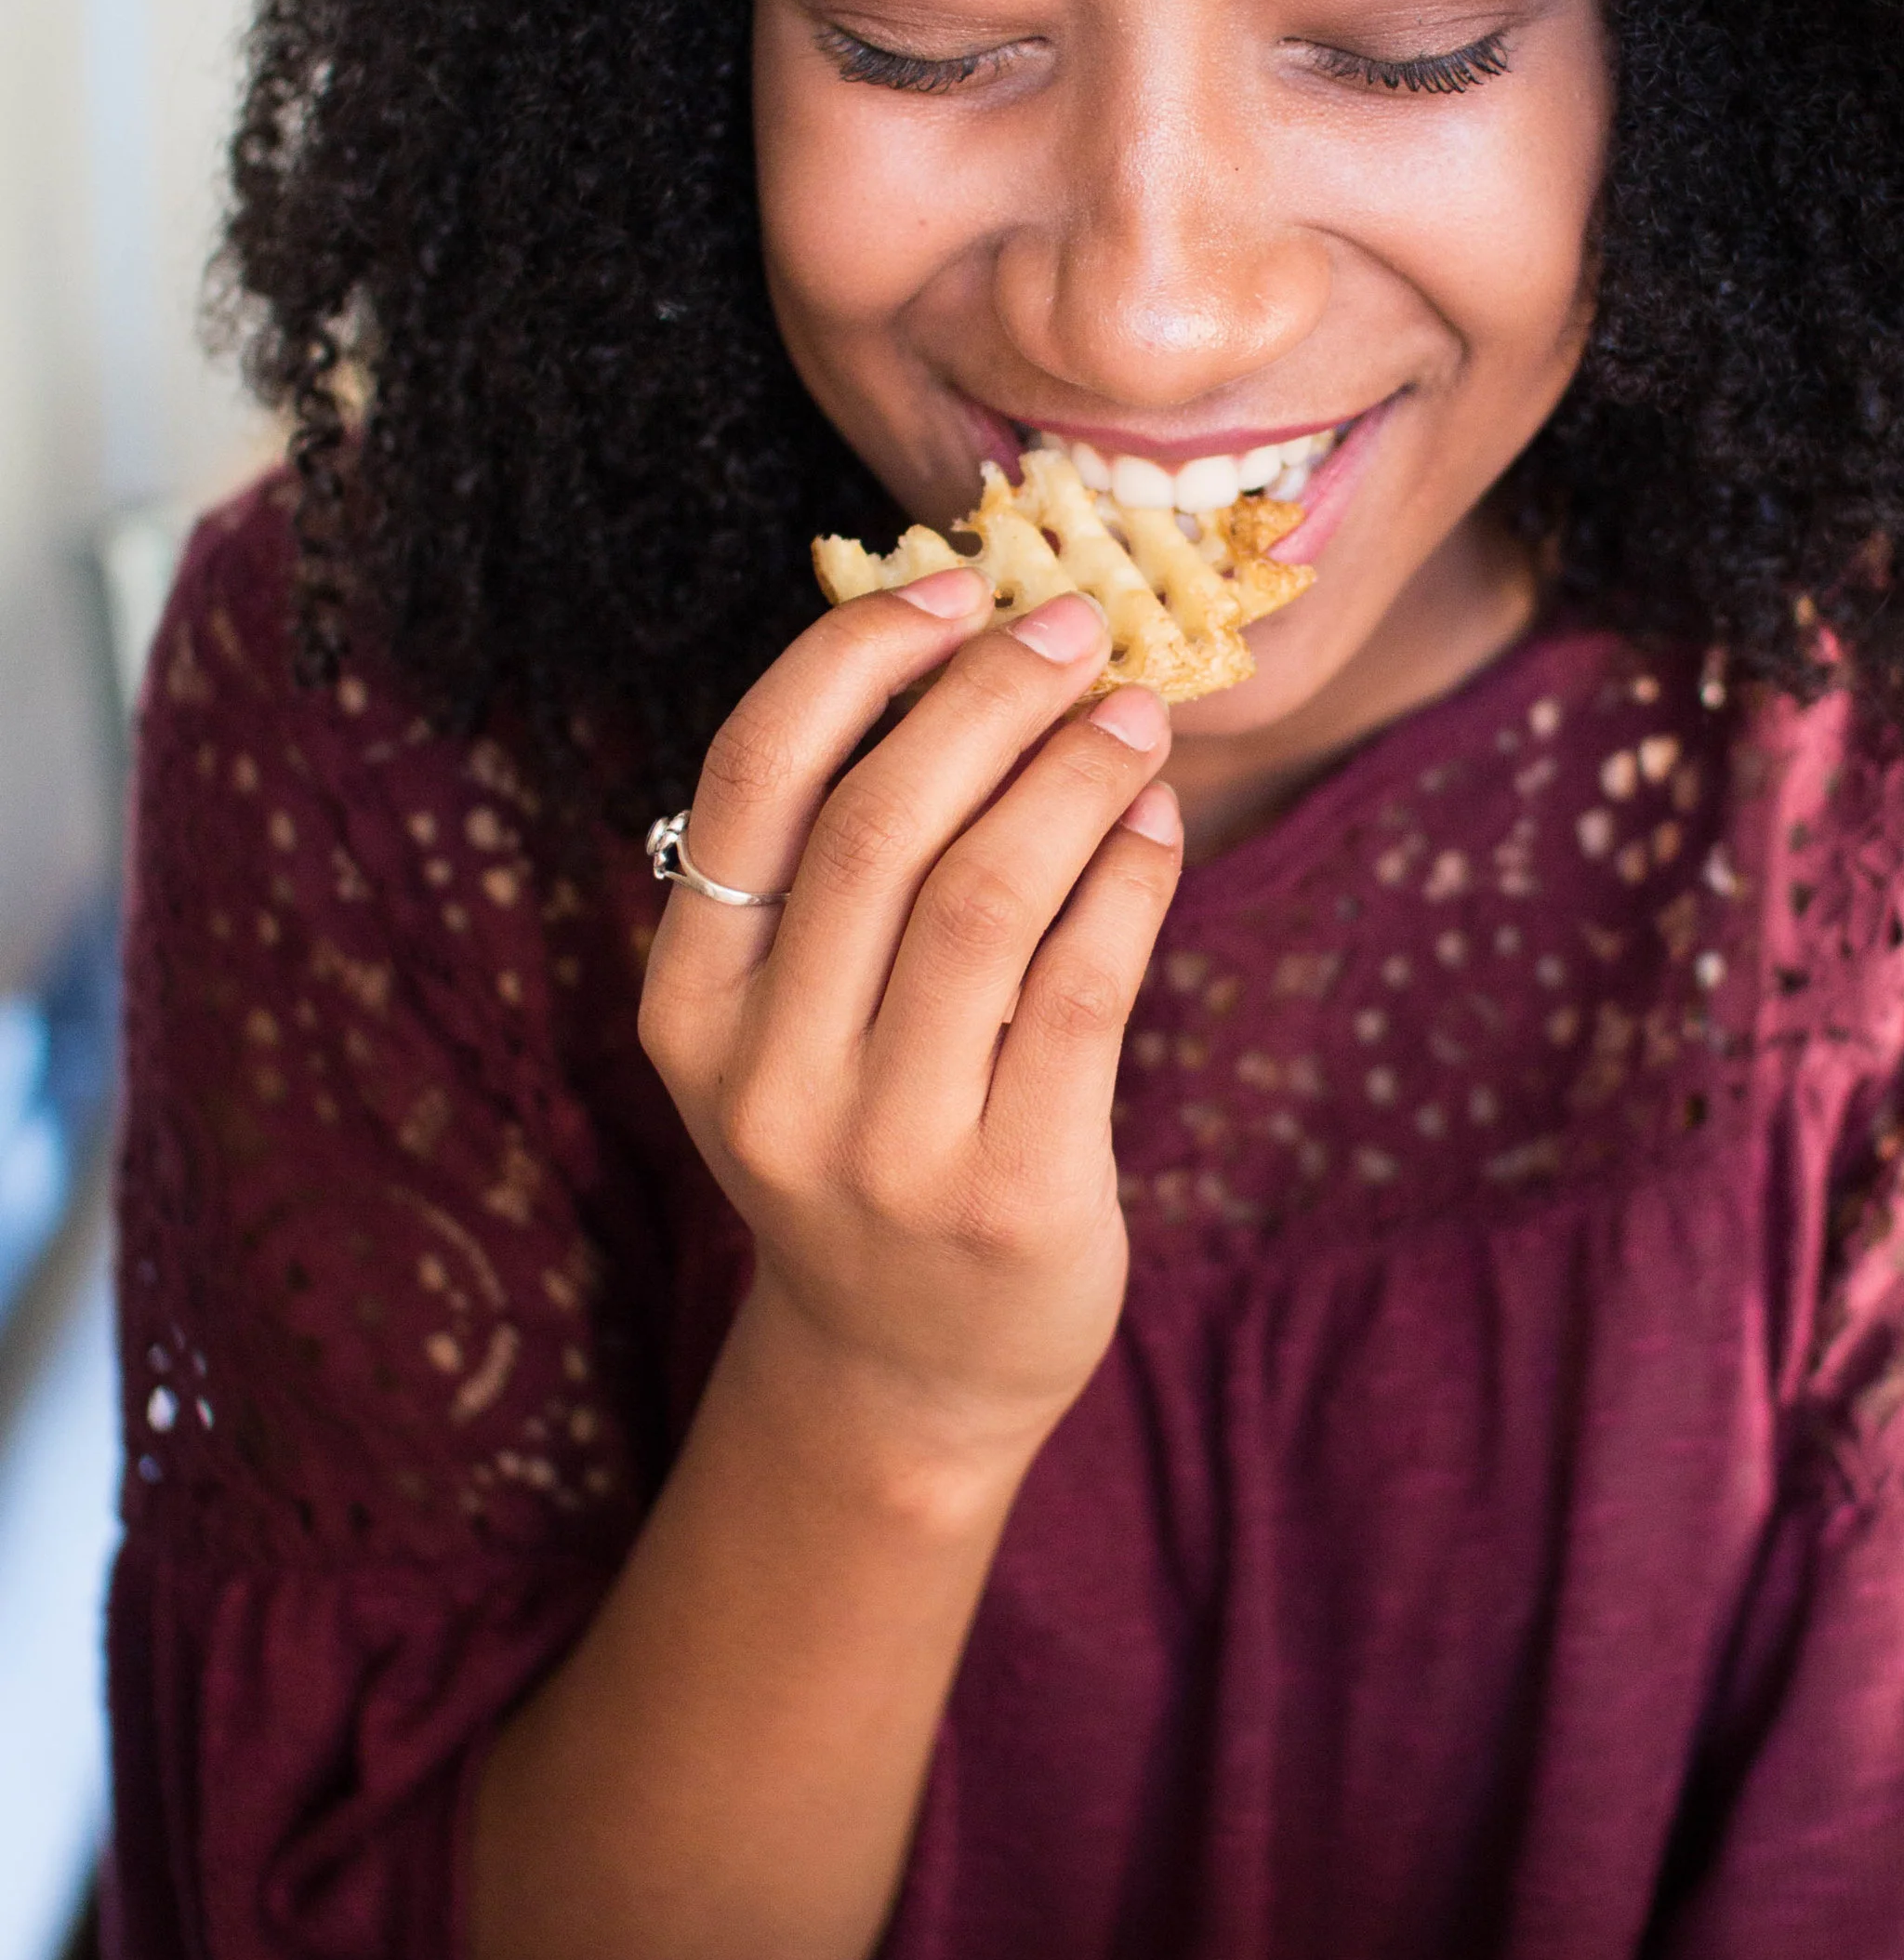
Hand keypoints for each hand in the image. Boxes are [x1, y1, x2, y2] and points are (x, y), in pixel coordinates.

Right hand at [639, 573, 1181, 1475]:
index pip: (754, 782)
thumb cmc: (867, 1139)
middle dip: (991, 698)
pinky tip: (1157, 827)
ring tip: (1136, 717)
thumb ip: (844, 867)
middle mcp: (765, 1080)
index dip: (856, 659)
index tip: (955, 587)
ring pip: (987, 897)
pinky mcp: (1010, 1198)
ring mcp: (884, 1149)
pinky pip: (1083, 992)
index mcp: (690, 1007)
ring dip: (1076, 777)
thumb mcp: (798, 1020)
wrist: (909, 1372)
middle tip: (1080, 630)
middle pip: (881, 824)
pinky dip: (1129, 883)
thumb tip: (969, 650)